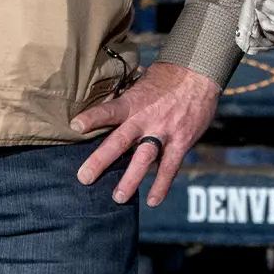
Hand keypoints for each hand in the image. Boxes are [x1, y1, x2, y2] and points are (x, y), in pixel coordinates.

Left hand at [71, 62, 219, 205]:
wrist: (199, 73)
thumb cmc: (165, 78)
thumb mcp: (141, 84)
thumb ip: (124, 101)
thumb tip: (102, 110)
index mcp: (133, 102)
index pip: (110, 110)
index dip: (93, 118)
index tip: (75, 126)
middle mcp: (146, 118)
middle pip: (121, 141)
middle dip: (102, 160)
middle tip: (84, 178)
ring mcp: (164, 131)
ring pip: (145, 158)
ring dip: (131, 179)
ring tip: (118, 197)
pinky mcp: (181, 141)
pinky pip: (170, 166)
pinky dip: (162, 185)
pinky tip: (152, 201)